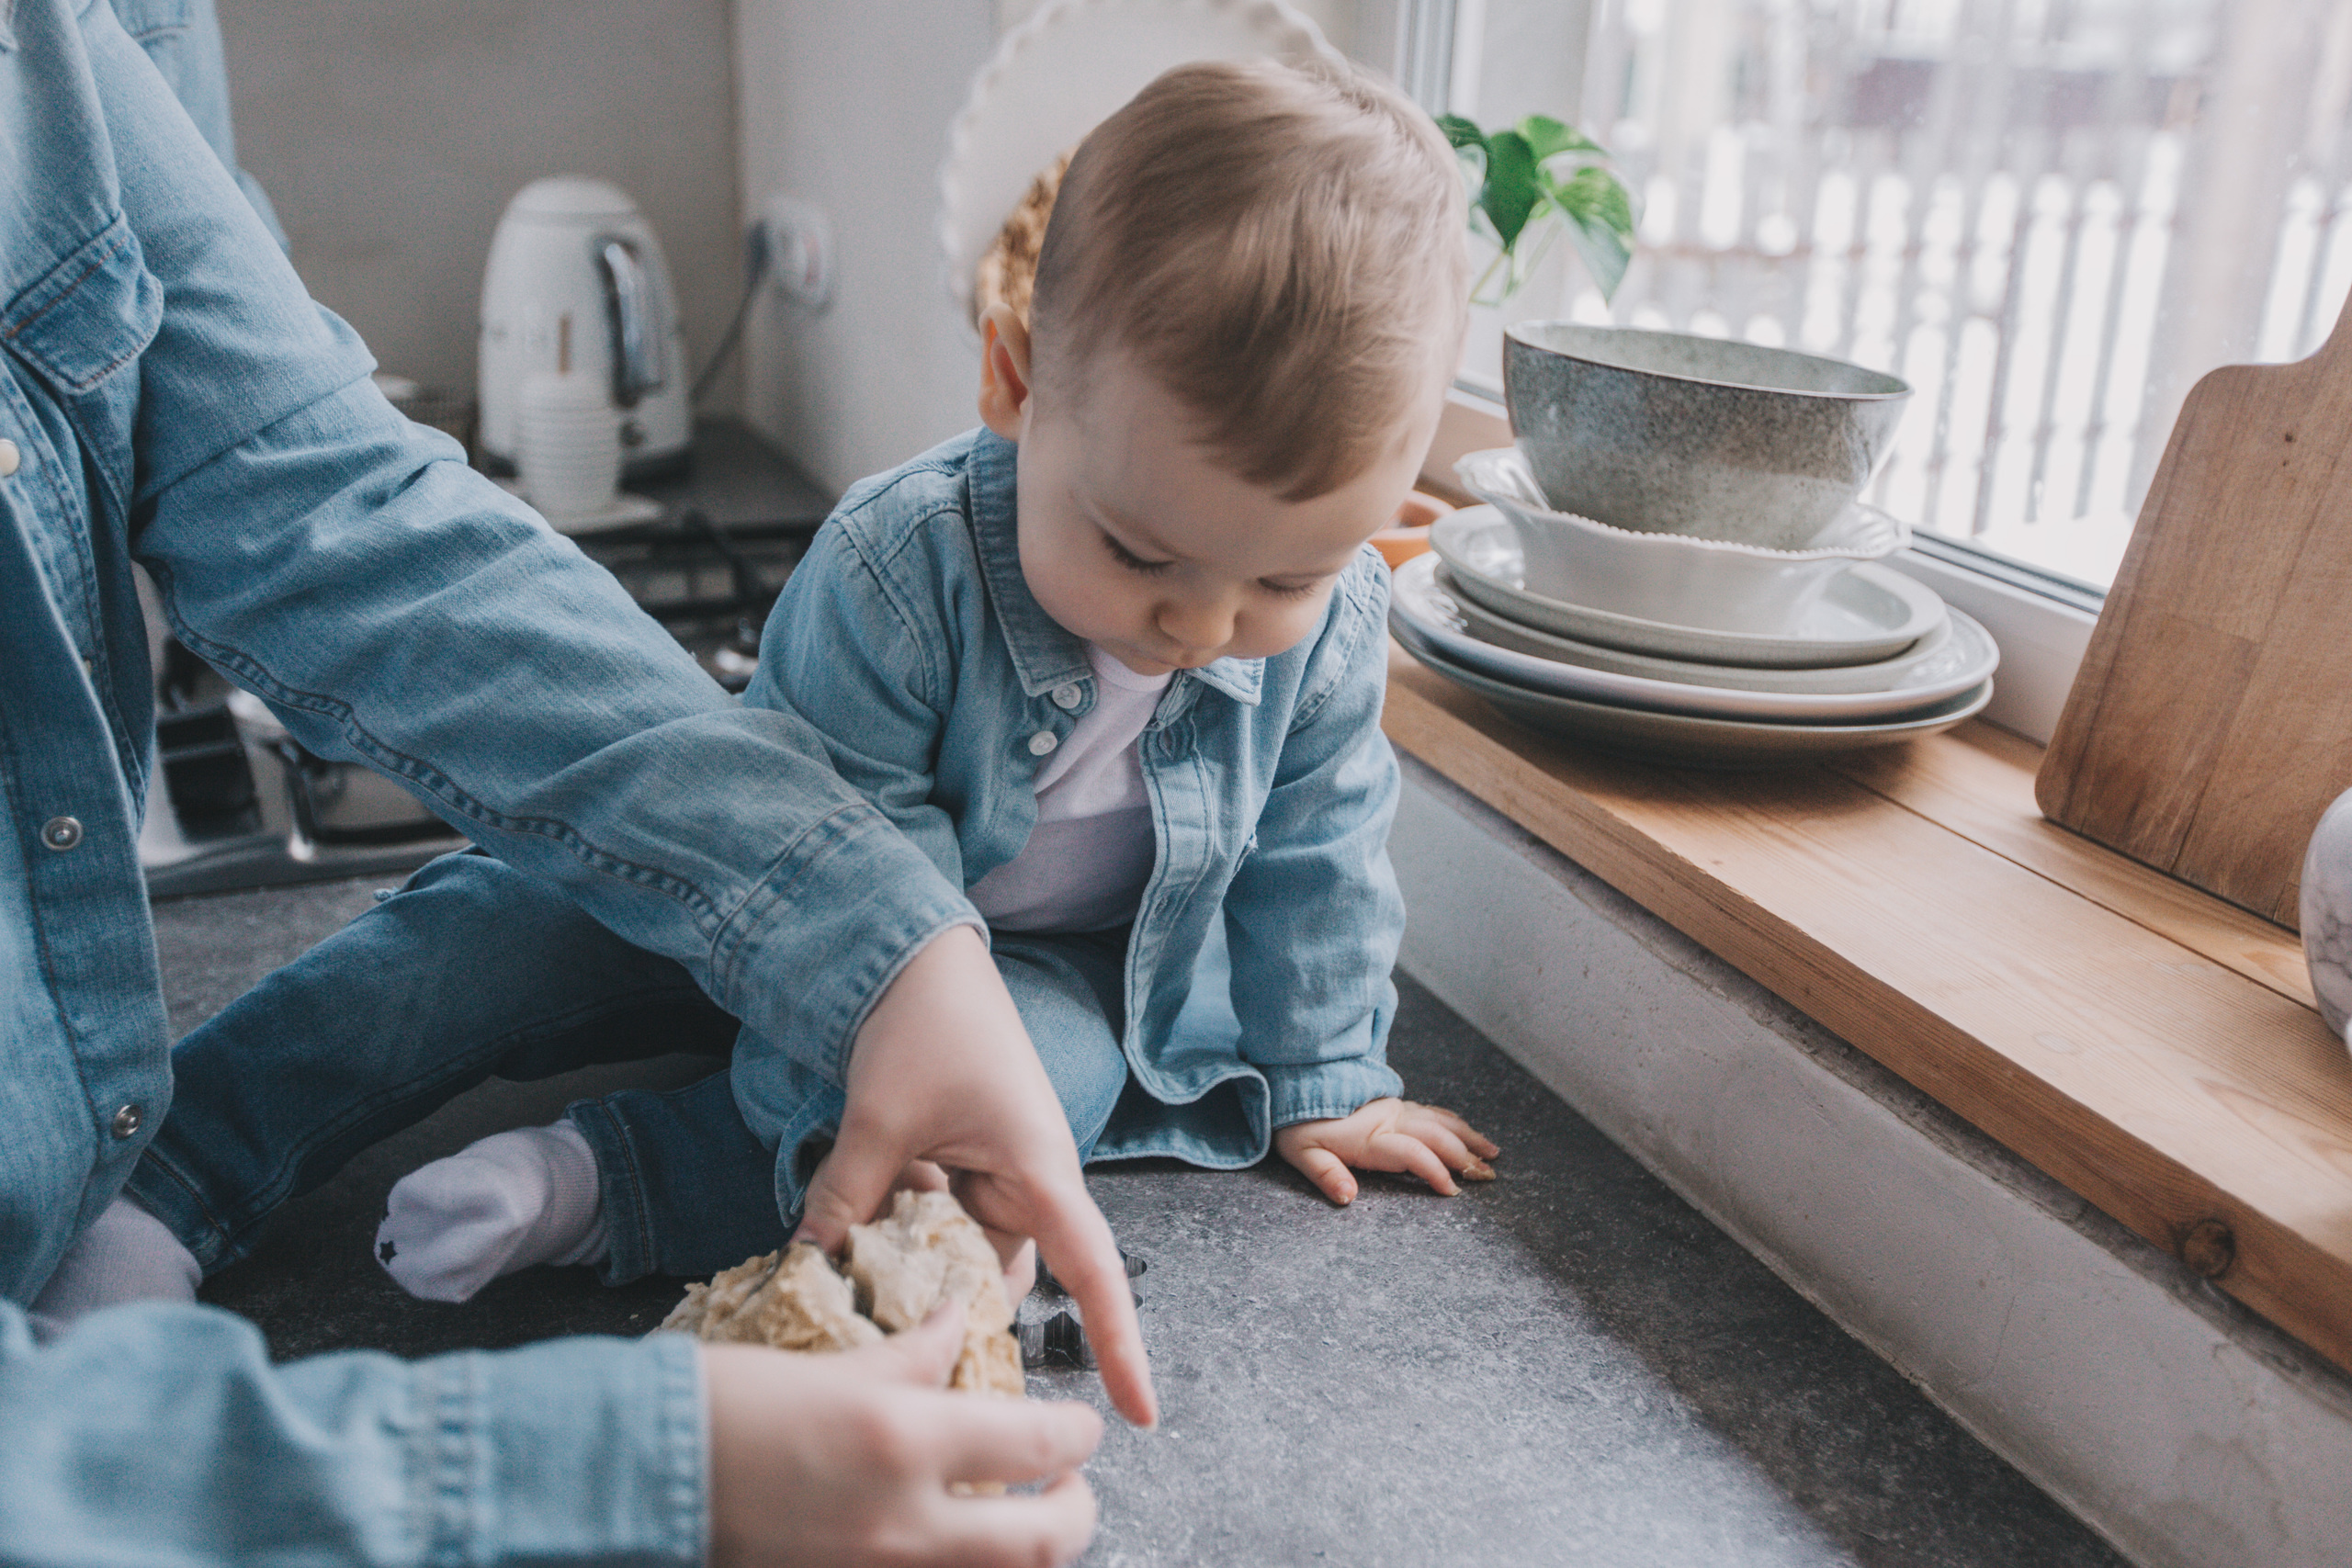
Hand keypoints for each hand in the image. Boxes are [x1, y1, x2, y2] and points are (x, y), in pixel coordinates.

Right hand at [706, 1301, 1101, 1567]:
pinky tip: (956, 1536)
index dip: (1077, 1435)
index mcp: (905, 1440)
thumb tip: (961, 1322)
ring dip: (1029, 1549)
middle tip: (1069, 1482)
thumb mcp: (835, 1364)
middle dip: (1078, 1511)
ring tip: (1023, 1515)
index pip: (1041, 1445)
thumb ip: (915, 1353)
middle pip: (1046, 1542)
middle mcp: (906, 1520)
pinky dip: (965, 1562)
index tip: (1080, 1425)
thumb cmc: (729, 1403)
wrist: (644, 1472)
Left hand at [795, 925, 1157, 1427]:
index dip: (1119, 1343)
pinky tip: (841, 1238)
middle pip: (1003, 1276)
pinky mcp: (961, 1163)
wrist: (916, 958)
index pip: (1095, 1272)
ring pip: (960, 1254)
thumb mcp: (880, 1120)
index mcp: (1039, 1171)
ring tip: (843, 1278)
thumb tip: (810, 1270)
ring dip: (911, 1267)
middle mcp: (1028, 1181)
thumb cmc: (926, 1027)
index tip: (1141, 1414)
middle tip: (876, 1332)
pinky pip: (935, 1222)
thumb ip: (849, 1201)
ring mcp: (993, 1173)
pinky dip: (895, 1233)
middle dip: (949, 1309)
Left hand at [1274, 1098, 1498, 1205]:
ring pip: (1441, 1122)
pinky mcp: (1395, 1105)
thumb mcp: (1302, 1153)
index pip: (1412, 1153)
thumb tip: (1348, 1197)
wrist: (1297, 1085)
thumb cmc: (1298, 1125)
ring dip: (1468, 1139)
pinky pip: (1433, 1112)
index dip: (1435, 1171)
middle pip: (1436, 1137)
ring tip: (1492, 1155)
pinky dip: (1455, 1123)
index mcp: (1370, 1137)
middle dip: (1465, 1157)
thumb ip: (1326, 1175)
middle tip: (1487, 1177)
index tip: (1453, 1190)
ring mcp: (1395, 1110)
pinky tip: (1468, 1132)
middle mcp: (1389, 1120)